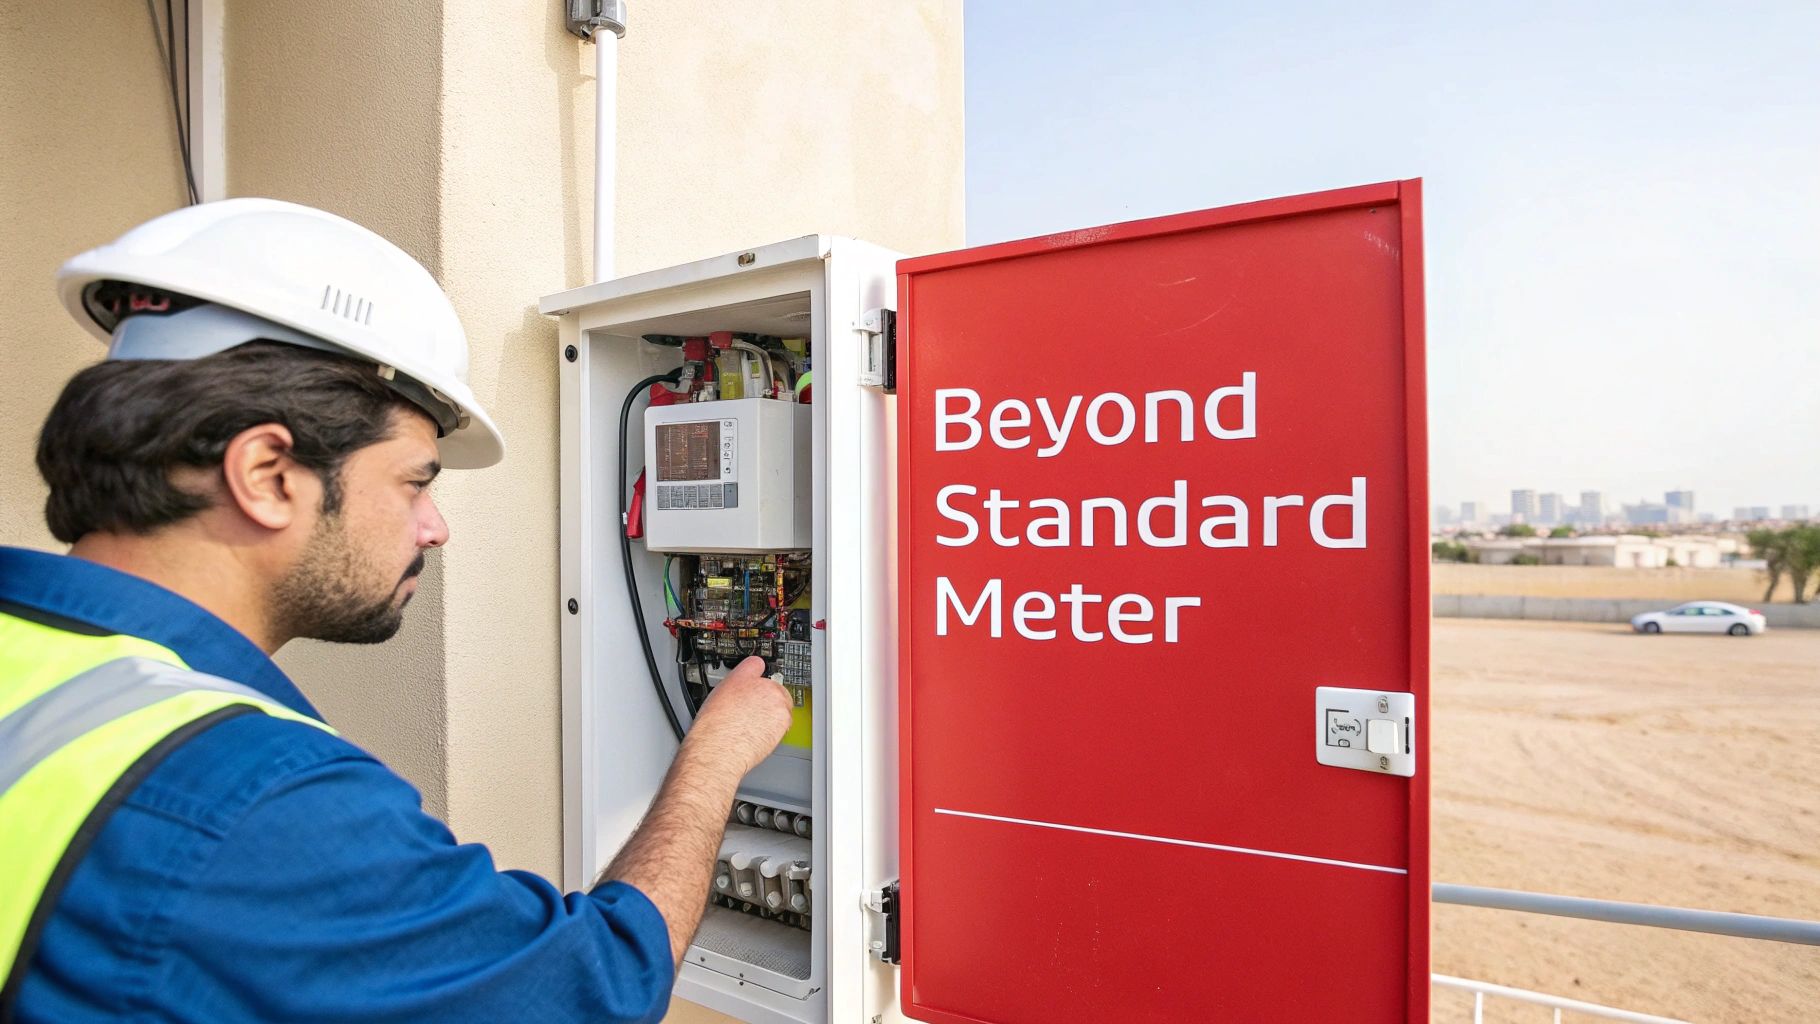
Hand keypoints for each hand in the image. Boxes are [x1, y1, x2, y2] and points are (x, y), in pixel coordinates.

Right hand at [683, 656, 793, 776]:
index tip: (758, 678)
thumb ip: (732, 690)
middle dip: (767, 699)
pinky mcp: (784, 718)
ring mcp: (775, 701)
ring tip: (755, 727)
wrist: (720, 748)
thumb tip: (738, 695)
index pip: (755, 664)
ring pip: (781, 705)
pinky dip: (776, 728)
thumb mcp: (715, 699)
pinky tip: (761, 734)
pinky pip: (784, 721)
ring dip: (772, 714)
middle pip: (773, 687)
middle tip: (754, 714)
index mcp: (741, 677)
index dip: (756, 674)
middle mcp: (760, 685)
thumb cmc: (713, 728)